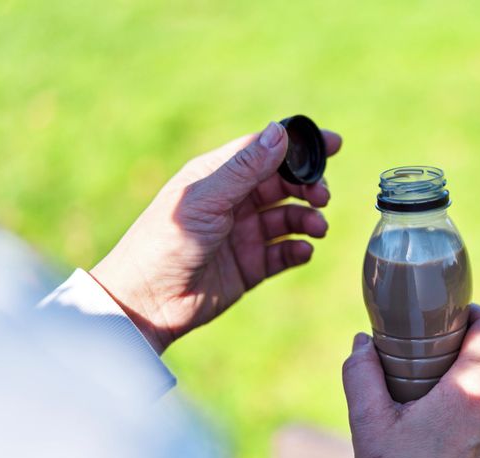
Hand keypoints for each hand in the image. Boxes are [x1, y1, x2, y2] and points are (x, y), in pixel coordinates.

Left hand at [90, 121, 341, 352]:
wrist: (146, 302)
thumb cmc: (165, 242)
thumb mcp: (207, 199)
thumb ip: (246, 168)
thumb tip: (280, 133)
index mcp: (218, 176)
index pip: (266, 151)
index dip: (300, 147)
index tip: (333, 144)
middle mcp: (233, 202)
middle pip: (283, 185)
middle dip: (308, 187)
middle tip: (322, 196)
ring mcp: (242, 234)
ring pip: (288, 218)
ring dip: (307, 219)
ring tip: (317, 228)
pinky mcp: (249, 266)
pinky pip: (283, 253)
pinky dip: (298, 250)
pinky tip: (302, 251)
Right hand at [342, 304, 479, 457]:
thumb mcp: (368, 422)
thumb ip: (361, 374)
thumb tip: (362, 343)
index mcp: (471, 391)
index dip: (477, 313)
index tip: (458, 316)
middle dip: (470, 353)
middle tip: (437, 360)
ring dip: (475, 390)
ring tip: (439, 403)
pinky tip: (451, 438)